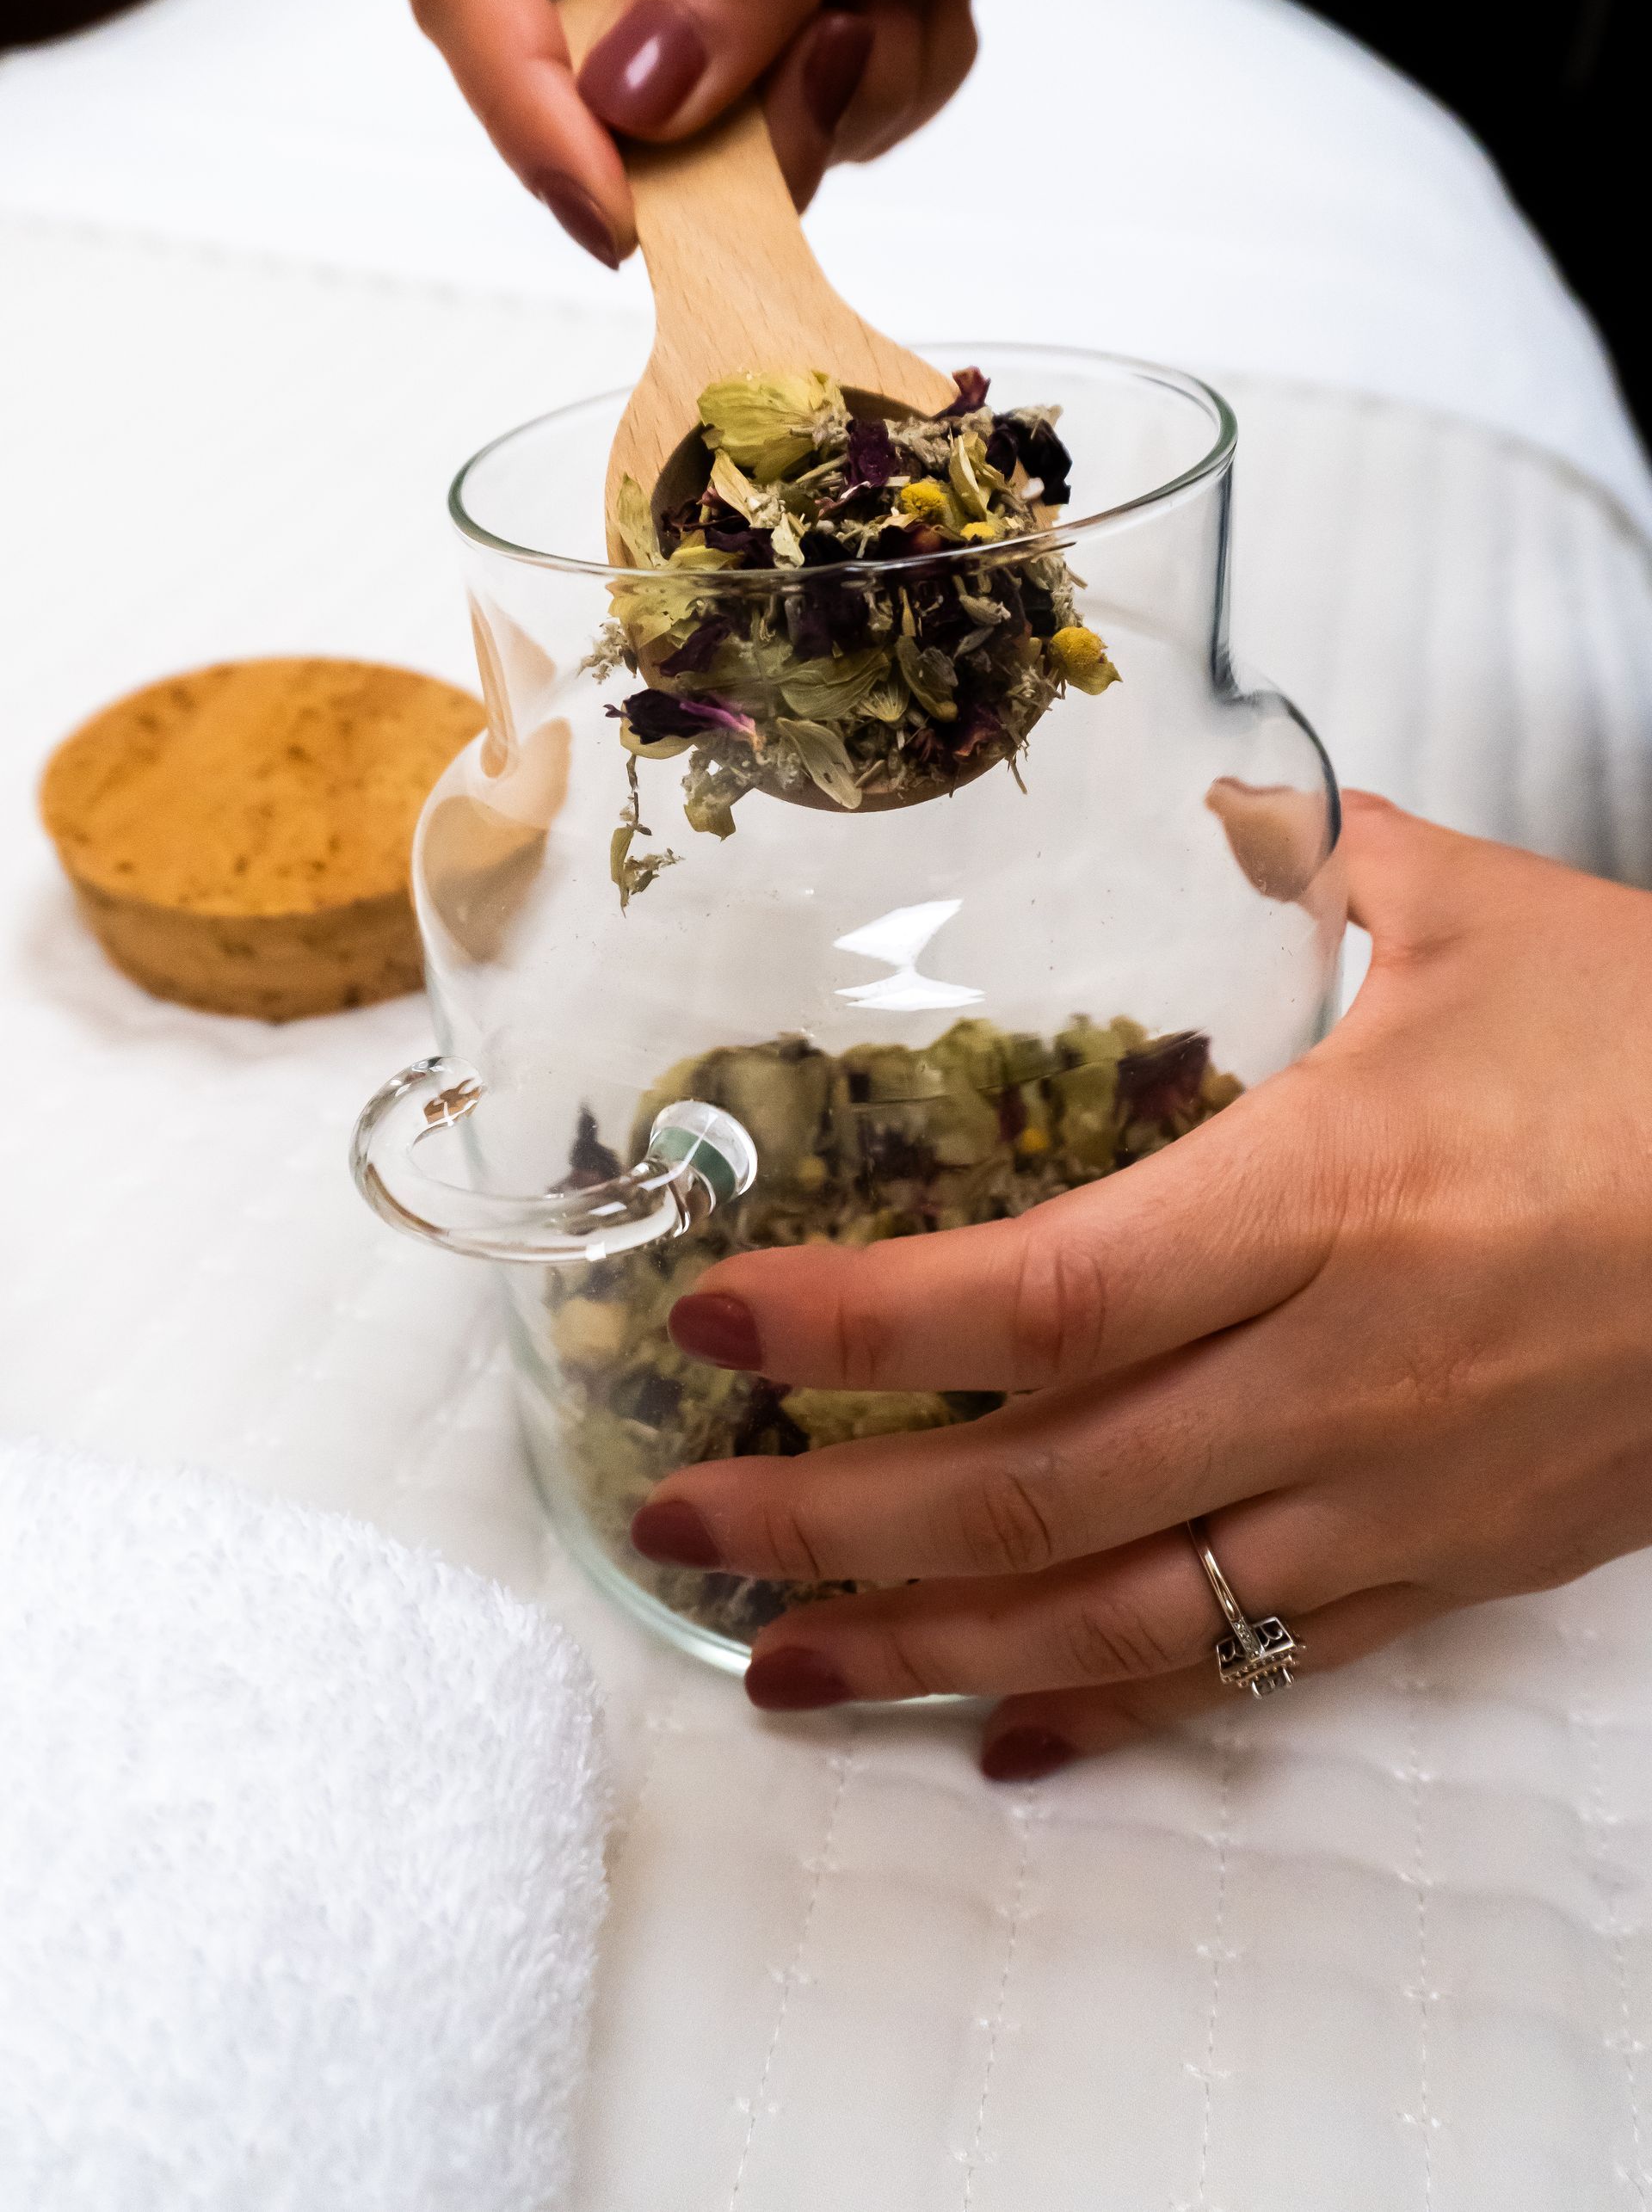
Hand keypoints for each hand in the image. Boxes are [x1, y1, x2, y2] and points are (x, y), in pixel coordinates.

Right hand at [407, 0, 1158, 259]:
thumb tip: (637, 95)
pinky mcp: (807, 18)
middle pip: (594, 87)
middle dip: (723, 120)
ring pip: (725, 134)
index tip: (612, 208)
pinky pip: (822, 125)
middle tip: (837, 57)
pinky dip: (897, 76)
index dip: (523, 105)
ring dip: (839, 88)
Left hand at [632, 795, 1651, 1778]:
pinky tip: (1013, 1729)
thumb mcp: (1494, 917)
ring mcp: (1400, 1495)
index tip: (715, 1323)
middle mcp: (1342, 1374)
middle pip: (1044, 1482)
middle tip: (676, 1525)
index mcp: (1327, 1198)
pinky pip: (1269, 1662)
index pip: (1042, 1292)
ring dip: (938, 1648)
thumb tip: (1225, 795)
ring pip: (1132, 1609)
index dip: (861, 1326)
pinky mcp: (1461, 1564)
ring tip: (784, 1670)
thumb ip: (1326, 854)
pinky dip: (1126, 1702)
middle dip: (837, 1521)